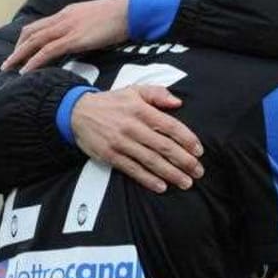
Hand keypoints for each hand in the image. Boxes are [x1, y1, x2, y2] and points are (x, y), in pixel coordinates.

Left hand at [1, 0, 129, 72]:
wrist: (132, 11)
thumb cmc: (121, 16)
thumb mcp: (97, 20)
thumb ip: (86, 28)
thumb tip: (83, 39)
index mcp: (68, 13)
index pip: (40, 25)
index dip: (26, 39)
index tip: (20, 50)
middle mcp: (63, 18)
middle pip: (31, 32)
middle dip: (17, 48)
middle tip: (9, 62)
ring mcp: (68, 28)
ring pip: (34, 41)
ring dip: (19, 56)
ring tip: (9, 69)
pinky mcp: (74, 39)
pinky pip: (48, 51)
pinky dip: (34, 61)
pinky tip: (26, 71)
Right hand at [71, 86, 203, 192]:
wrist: (78, 112)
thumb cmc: (111, 103)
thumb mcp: (134, 90)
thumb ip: (157, 94)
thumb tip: (177, 102)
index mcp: (141, 110)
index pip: (170, 126)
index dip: (187, 139)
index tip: (199, 150)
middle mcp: (132, 127)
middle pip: (164, 146)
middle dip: (184, 161)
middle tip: (198, 171)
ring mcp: (121, 143)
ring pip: (151, 161)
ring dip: (171, 173)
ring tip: (185, 182)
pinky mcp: (111, 155)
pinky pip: (133, 170)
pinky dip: (148, 179)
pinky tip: (161, 186)